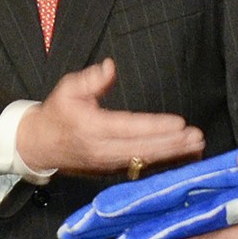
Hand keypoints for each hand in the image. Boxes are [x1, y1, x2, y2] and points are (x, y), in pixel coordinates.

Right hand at [16, 58, 203, 176]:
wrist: (40, 145)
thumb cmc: (58, 113)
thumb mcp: (68, 89)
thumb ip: (91, 79)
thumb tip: (110, 66)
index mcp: (92, 128)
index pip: (129, 127)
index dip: (155, 126)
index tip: (179, 123)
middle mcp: (102, 150)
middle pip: (143, 148)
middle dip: (173, 143)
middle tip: (197, 136)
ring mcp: (109, 164)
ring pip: (146, 161)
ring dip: (174, 155)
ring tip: (197, 147)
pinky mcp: (114, 171)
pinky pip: (143, 167)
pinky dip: (165, 164)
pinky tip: (184, 158)